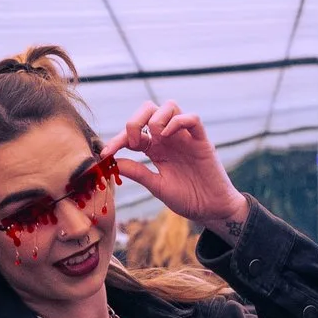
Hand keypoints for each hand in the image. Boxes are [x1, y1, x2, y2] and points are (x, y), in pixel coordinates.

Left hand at [112, 102, 245, 238]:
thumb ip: (138, 172)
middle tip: (133, 143)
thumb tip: (113, 161)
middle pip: (149, 110)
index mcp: (156, 149)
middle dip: (134, 121)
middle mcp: (169, 139)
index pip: (133, 133)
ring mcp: (185, 138)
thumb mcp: (157, 186)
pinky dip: (178, 121)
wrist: (211, 210)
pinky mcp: (202, 141)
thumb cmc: (187, 199)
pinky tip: (168, 135)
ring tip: (154, 138)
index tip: (106, 153)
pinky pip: (192, 119)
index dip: (117, 140)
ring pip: (170, 106)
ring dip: (156, 118)